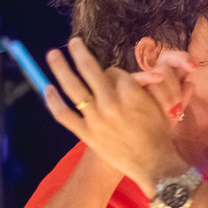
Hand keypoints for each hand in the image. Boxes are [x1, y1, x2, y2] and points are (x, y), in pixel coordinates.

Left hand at [44, 38, 187, 192]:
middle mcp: (111, 102)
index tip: (114, 78)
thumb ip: (144, 87)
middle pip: (90, 69)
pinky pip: (64, 114)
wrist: (154, 165)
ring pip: (73, 87)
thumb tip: (131, 73)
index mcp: (131, 92)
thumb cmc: (159, 135)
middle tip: (73, 42)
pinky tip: (48, 88)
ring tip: (53, 55)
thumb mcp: (159, 105)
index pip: (114, 71)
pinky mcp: (87, 134)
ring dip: (60, 67)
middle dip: (79, 52)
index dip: (114, 73)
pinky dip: (53, 101)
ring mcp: (96, 118)